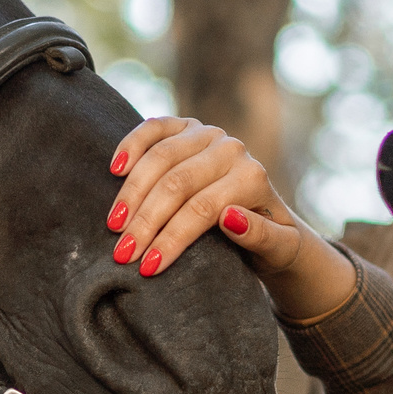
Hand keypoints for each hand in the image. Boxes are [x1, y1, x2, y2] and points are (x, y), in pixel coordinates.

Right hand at [104, 117, 355, 321]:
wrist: (266, 214)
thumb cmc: (269, 240)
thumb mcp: (279, 249)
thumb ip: (262, 237)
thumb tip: (230, 217)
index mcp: (252, 178)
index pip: (202, 209)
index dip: (171, 238)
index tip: (147, 267)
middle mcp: (230, 150)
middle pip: (177, 184)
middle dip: (145, 221)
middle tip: (122, 254)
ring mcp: (207, 135)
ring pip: (160, 158)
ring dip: (132, 193)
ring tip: (114, 226)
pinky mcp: (186, 126)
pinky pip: (154, 128)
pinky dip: (132, 145)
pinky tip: (115, 170)